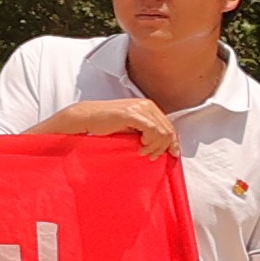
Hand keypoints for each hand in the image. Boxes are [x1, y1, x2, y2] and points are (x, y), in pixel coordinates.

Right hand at [36, 93, 180, 155]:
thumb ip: (147, 131)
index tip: (172, 154)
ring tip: (143, 151)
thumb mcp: (132, 128)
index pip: (169, 125)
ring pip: (162, 131)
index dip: (172, 141)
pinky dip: (150, 142)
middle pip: (168, 129)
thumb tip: (165, 144)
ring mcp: (140, 107)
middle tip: (151, 156)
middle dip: (163, 146)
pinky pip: (152, 130)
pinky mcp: (132, 114)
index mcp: (148, 106)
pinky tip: (140, 146)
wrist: (87, 117)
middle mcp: (147, 104)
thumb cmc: (106, 124)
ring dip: (156, 146)